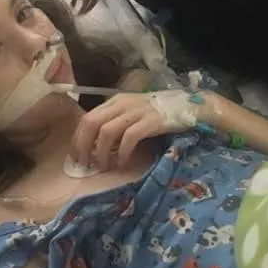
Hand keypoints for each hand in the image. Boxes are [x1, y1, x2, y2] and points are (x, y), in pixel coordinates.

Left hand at [70, 91, 199, 170]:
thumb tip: (96, 145)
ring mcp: (137, 111)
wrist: (189, 106)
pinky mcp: (150, 121)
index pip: (87, 118)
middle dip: (84, 146)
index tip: (78, 156)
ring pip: (107, 131)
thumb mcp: (133, 113)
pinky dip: (122, 152)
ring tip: (103, 166)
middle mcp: (123, 103)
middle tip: (85, 164)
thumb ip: (116, 123)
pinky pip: (129, 138)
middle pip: (92, 123)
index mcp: (116, 101)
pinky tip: (122, 163)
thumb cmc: (159, 113)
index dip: (78, 138)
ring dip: (101, 152)